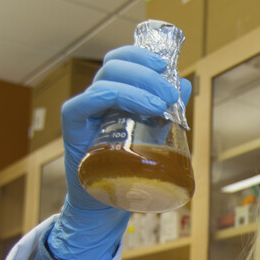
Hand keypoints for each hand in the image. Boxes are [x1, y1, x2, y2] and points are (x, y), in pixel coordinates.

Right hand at [49, 46, 191, 259]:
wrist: (106, 204)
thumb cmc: (127, 169)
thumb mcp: (153, 135)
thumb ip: (165, 110)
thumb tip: (184, 84)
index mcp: (114, 95)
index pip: (120, 61)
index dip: (140, 56)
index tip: (163, 65)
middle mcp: (96, 99)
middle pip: (114, 67)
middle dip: (146, 74)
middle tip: (169, 93)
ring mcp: (84, 112)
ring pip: (104, 81)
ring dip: (137, 87)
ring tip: (161, 104)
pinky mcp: (75, 128)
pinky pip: (85, 103)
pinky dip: (113, 97)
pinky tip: (139, 107)